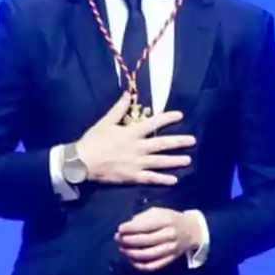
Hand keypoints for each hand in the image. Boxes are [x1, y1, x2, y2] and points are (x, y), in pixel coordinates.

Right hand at [77, 94, 194, 185]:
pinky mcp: (132, 176)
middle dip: (179, 142)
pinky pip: (151, 178)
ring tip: (188, 160)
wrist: (81, 163)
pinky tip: (174, 180)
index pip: (153, 123)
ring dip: (175, 161)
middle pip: (162, 144)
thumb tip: (128, 94)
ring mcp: (136, 163)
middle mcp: (137, 148)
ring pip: (160, 162)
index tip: (181, 115)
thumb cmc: (93, 141)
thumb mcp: (105, 121)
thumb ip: (119, 109)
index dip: (167, 118)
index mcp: (131, 133)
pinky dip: (162, 180)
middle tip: (193, 140)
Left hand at [115, 207, 202, 271]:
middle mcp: (170, 235)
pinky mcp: (170, 259)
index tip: (120, 229)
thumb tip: (126, 228)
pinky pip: (152, 266)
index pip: (145, 226)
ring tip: (122, 248)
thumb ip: (143, 218)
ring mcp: (170, 249)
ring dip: (130, 253)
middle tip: (118, 238)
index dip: (129, 229)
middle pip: (144, 241)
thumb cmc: (171, 219)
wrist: (192, 230)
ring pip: (147, 255)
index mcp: (167, 221)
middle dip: (127, 240)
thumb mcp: (159, 212)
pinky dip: (139, 265)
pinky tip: (131, 260)